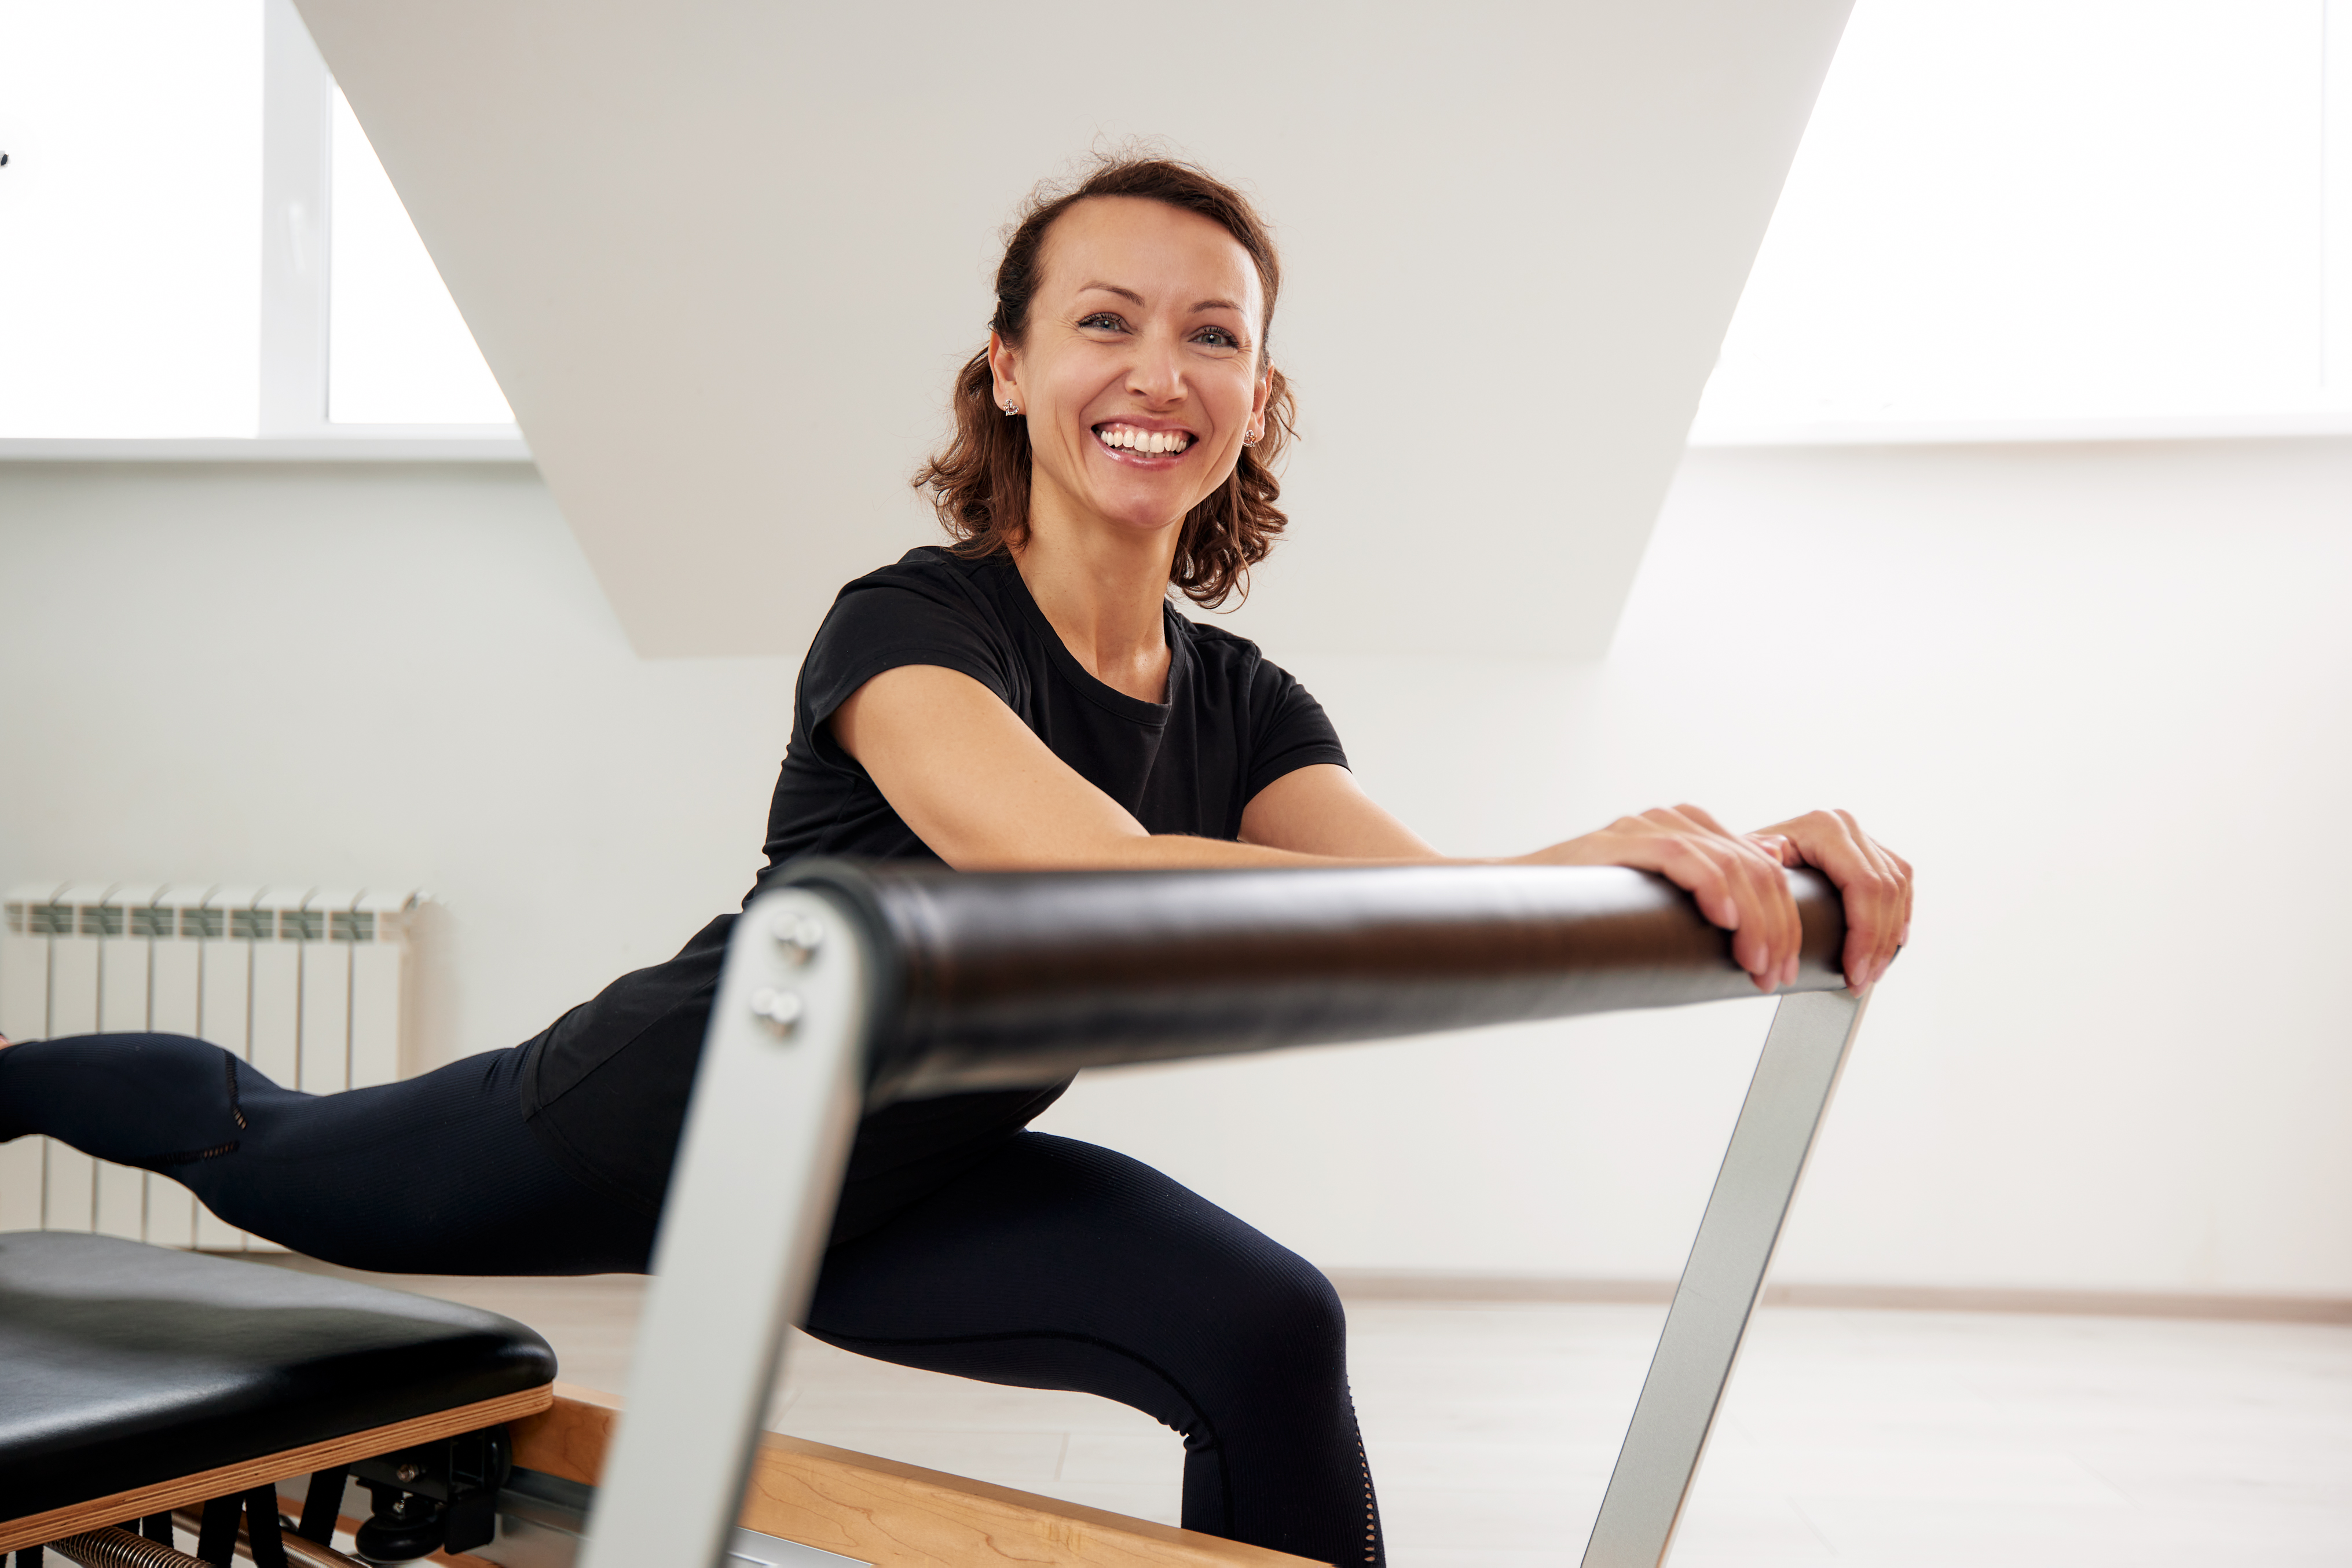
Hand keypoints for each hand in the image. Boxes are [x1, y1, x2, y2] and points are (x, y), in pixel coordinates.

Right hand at [1527, 805, 1803, 992]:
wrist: (1518, 903)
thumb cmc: (1590, 911)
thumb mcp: (1662, 901)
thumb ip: (1710, 883)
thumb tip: (1767, 872)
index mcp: (1692, 830)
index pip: (1764, 867)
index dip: (1786, 919)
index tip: (1786, 968)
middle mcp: (1673, 820)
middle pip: (1753, 866)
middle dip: (1776, 926)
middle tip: (1774, 976)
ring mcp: (1644, 826)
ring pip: (1727, 863)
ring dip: (1752, 921)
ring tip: (1753, 964)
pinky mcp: (1617, 840)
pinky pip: (1678, 854)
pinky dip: (1711, 886)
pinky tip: (1725, 919)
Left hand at [1751, 809, 1911, 991]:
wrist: (1744, 851)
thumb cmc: (1742, 863)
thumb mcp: (1743, 862)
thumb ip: (1756, 857)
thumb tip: (1773, 850)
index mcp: (1824, 827)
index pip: (1863, 885)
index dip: (1865, 934)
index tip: (1853, 971)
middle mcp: (1848, 826)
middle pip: (1885, 891)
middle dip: (1877, 944)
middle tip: (1861, 982)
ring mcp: (1862, 836)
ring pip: (1898, 889)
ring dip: (1889, 937)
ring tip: (1872, 972)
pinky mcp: (1872, 850)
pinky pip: (1901, 882)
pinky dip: (1899, 915)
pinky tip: (1894, 941)